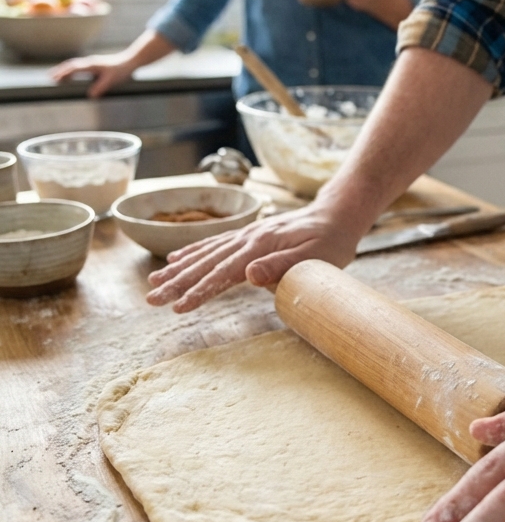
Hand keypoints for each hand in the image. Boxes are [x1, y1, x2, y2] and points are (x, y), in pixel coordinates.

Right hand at [51, 53, 134, 97]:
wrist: (130, 62)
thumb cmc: (121, 71)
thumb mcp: (111, 81)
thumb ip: (101, 87)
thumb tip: (90, 95)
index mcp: (91, 65)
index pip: (74, 68)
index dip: (64, 73)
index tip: (54, 78)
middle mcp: (90, 62)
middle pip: (71, 65)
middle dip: (60, 71)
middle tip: (49, 77)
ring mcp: (92, 63)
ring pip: (74, 65)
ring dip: (64, 70)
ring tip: (55, 76)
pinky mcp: (95, 66)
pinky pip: (79, 67)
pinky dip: (72, 71)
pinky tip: (70, 76)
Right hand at [146, 199, 361, 312]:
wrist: (337, 214)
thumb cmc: (330, 241)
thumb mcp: (314, 258)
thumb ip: (281, 266)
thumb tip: (248, 275)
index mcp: (260, 247)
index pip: (223, 273)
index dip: (199, 291)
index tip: (178, 307)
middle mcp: (247, 239)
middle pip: (205, 263)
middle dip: (177, 282)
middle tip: (151, 299)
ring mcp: (245, 235)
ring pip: (204, 253)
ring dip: (178, 268)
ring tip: (153, 282)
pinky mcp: (248, 235)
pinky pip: (213, 243)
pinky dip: (192, 251)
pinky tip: (175, 258)